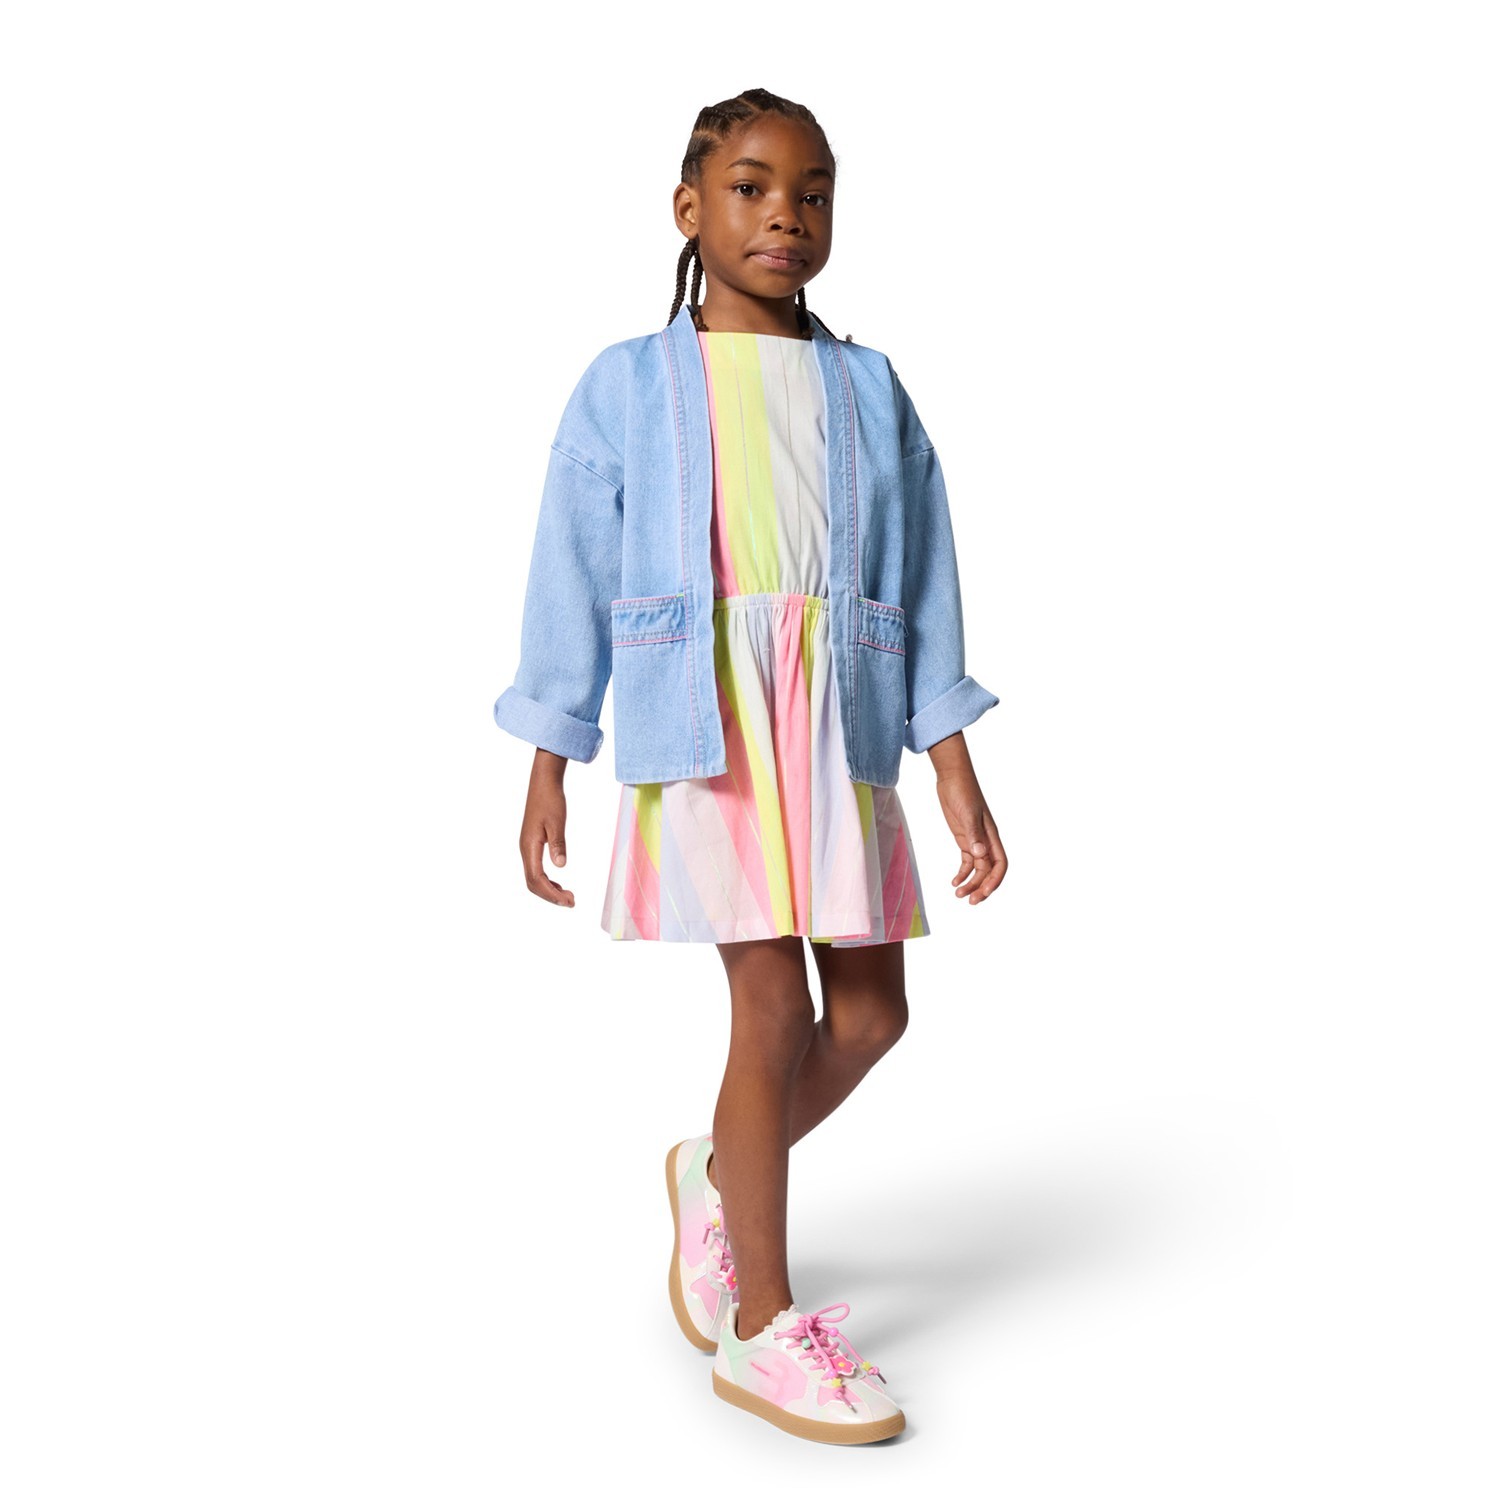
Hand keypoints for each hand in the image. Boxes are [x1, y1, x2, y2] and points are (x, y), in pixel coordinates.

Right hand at [520, 750, 574, 906]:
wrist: (543, 784)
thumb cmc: (550, 800)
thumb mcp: (557, 822)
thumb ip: (558, 844)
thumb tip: (560, 866)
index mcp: (529, 846)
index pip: (536, 879)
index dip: (551, 894)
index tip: (568, 900)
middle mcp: (525, 850)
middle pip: (532, 883)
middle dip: (550, 896)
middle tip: (571, 902)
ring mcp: (527, 848)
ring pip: (533, 878)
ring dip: (549, 890)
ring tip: (567, 896)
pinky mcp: (532, 845)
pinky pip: (535, 869)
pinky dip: (547, 880)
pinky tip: (558, 883)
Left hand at [926, 732, 1007, 904]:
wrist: (952, 778)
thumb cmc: (963, 791)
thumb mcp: (968, 813)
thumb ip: (974, 834)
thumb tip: (980, 855)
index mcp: (992, 836)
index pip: (1000, 864)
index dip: (995, 881)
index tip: (983, 893)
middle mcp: (986, 841)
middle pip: (989, 871)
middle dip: (981, 888)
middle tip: (969, 901)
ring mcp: (975, 840)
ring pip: (977, 869)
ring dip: (970, 883)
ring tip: (958, 894)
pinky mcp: (964, 838)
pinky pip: (967, 861)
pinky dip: (962, 872)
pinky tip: (954, 881)